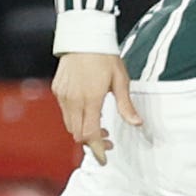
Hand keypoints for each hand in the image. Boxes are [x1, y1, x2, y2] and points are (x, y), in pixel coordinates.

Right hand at [54, 48, 140, 165]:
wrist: (83, 37)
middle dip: (92, 142)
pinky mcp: (58, 89)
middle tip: (108, 140)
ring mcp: (63, 95)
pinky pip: (64, 112)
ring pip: (69, 125)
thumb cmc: (105, 57)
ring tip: (101, 126)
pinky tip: (88, 112)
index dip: (98, 149)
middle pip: (78, 134)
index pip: (90, 134)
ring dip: (83, 131)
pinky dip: (75, 119)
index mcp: (90, 99)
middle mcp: (73, 100)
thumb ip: (126, 105)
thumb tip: (137, 124)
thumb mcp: (121, 81)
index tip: (105, 158)